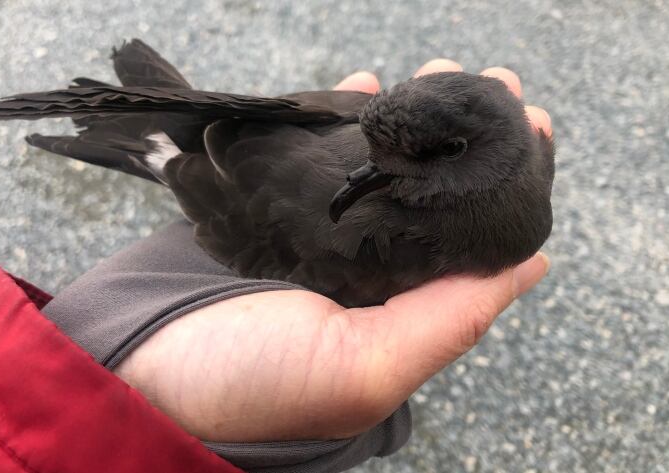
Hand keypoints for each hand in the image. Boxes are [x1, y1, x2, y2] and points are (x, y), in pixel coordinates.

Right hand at [114, 60, 551, 442]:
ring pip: (375, 168)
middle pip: (429, 194)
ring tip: (433, 72)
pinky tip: (365, 86)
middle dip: (462, 136)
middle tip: (486, 81)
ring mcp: (313, 238)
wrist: (134, 368)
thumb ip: (448, 320)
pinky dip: (339, 118)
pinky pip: (312, 155)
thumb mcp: (363, 368)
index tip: (529, 122)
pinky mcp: (266, 210)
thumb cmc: (250, 383)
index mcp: (395, 312)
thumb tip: (533, 262)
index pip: (470, 241)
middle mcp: (362, 273)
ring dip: (410, 119)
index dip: (506, 181)